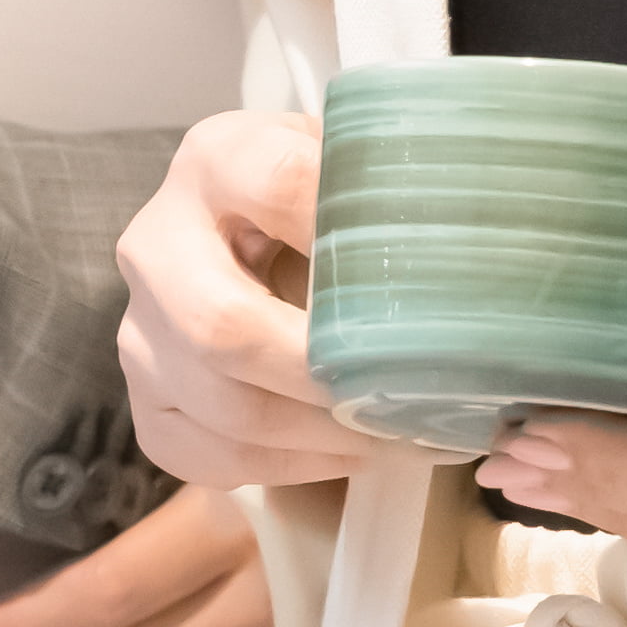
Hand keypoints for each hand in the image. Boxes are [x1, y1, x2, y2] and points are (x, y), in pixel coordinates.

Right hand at [114, 108, 400, 491]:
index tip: (430, 281)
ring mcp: (139, 329)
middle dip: (326, 374)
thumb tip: (487, 247)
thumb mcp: (350, 165)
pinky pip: (211, 455)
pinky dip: (294, 466)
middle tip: (410, 395)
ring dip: (325, 436)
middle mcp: (157, 243)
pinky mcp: (146, 399)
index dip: (351, 236)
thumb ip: (394, 188)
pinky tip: (354, 451)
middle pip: (224, 326)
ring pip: (222, 405)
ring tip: (405, 435)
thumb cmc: (320, 203)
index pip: (278, 187)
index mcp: (217, 160)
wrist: (245, 236)